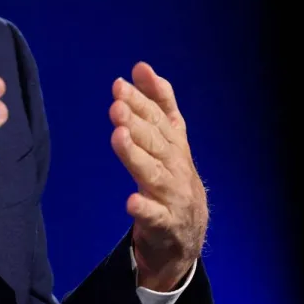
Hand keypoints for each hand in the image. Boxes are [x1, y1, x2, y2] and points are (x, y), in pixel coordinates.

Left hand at [109, 62, 207, 291]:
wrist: (186, 236)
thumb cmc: (172, 179)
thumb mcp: (169, 139)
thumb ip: (157, 103)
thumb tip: (140, 67)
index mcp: (176, 145)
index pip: (160, 118)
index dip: (142, 100)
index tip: (120, 84)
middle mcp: (177, 166)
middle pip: (155, 141)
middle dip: (137, 121)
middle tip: (117, 105)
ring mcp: (172, 196)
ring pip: (153, 173)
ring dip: (135, 155)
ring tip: (118, 136)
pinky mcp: (165, 224)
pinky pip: (154, 216)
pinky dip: (144, 208)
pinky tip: (131, 200)